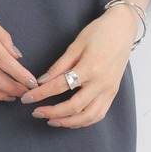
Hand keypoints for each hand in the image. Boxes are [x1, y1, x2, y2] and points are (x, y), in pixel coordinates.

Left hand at [20, 5, 138, 127]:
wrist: (123, 29)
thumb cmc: (99, 32)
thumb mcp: (76, 45)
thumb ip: (59, 65)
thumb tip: (42, 81)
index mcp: (90, 68)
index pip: (60, 86)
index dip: (41, 94)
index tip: (27, 99)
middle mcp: (102, 83)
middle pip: (74, 107)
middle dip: (52, 112)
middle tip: (36, 112)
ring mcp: (109, 90)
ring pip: (88, 117)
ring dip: (68, 122)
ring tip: (51, 120)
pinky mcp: (113, 93)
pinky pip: (98, 114)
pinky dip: (83, 121)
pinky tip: (70, 119)